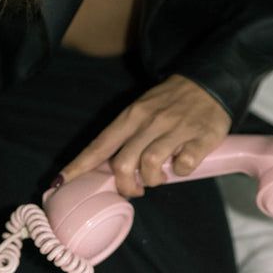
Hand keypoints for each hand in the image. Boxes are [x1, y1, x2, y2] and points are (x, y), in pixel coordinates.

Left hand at [59, 74, 231, 197]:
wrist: (211, 82)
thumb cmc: (171, 103)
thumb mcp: (143, 110)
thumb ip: (127, 137)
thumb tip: (113, 170)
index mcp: (131, 116)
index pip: (100, 144)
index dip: (80, 165)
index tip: (61, 181)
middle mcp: (149, 121)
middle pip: (124, 163)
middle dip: (126, 185)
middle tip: (136, 190)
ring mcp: (175, 129)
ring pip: (151, 166)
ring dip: (153, 180)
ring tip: (159, 177)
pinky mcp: (200, 138)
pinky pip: (184, 165)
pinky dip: (181, 172)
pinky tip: (182, 165)